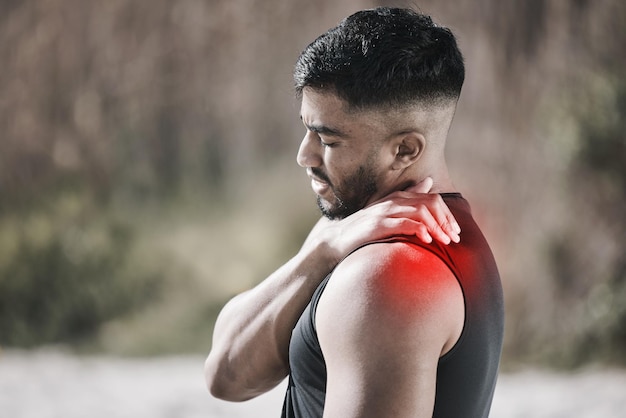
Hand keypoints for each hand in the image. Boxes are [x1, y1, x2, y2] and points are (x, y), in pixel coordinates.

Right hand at [303, 177, 460, 265]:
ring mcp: (384, 212)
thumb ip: (408, 197)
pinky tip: (427, 241)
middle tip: (455, 239)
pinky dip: (419, 230)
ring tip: (445, 242)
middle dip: (446, 221)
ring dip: (437, 227)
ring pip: (420, 212)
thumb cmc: (361, 230)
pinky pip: (404, 224)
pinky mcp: (377, 225)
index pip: (431, 198)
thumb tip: (429, 181)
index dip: (447, 214)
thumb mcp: (387, 212)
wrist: (334, 240)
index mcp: (396, 198)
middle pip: (430, 202)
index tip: (455, 231)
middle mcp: (392, 201)